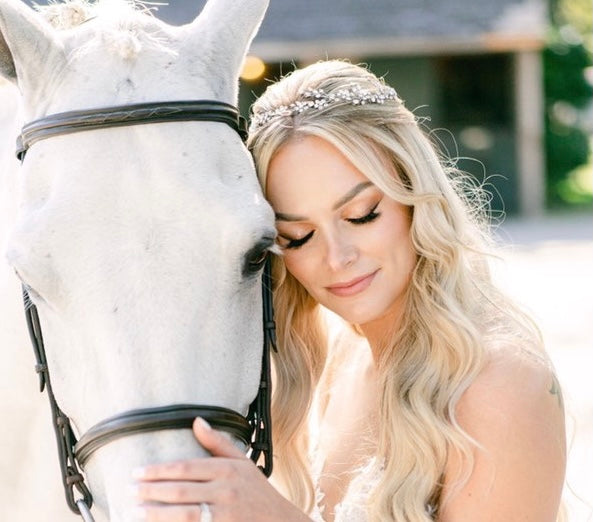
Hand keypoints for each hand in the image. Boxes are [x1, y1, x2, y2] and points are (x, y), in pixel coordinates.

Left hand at [134, 417, 307, 520]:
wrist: (279, 520)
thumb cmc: (257, 490)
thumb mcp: (242, 461)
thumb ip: (217, 443)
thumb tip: (197, 421)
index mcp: (227, 470)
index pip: (186, 468)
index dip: (159, 470)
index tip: (138, 471)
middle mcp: (225, 491)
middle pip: (181, 491)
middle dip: (152, 491)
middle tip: (130, 490)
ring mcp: (224, 514)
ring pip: (184, 514)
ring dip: (156, 513)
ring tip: (135, 510)